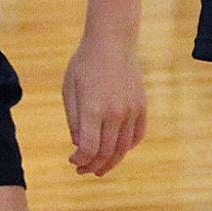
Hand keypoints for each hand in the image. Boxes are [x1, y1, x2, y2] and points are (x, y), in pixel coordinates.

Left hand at [61, 33, 146, 176]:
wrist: (112, 40)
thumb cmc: (85, 63)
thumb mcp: (70, 89)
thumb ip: (74, 120)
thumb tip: (80, 145)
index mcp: (93, 108)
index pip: (88, 149)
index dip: (79, 161)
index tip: (72, 161)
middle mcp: (115, 112)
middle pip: (105, 153)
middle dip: (92, 166)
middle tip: (83, 170)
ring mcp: (131, 110)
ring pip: (123, 148)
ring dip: (111, 162)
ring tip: (100, 168)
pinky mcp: (142, 105)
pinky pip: (137, 135)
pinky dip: (127, 147)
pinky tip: (117, 150)